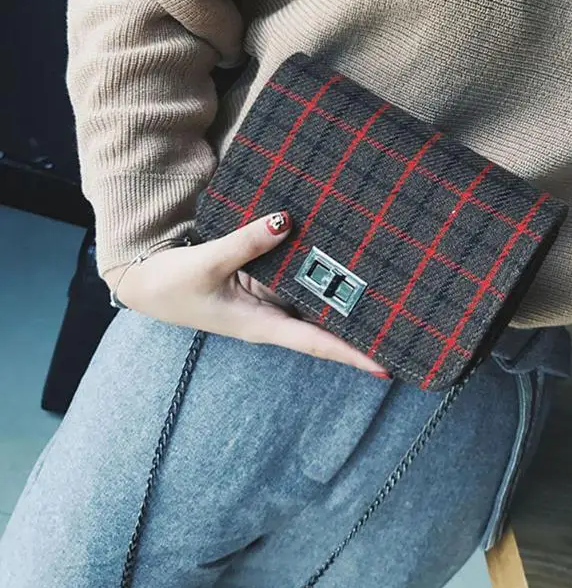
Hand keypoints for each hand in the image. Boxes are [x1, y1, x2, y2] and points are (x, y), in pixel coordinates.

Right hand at [104, 211, 389, 376]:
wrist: (148, 282)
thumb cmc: (172, 283)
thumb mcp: (207, 263)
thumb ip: (245, 242)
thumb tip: (284, 221)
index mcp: (261, 325)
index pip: (316, 343)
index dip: (351, 355)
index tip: (387, 366)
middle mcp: (272, 318)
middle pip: (326, 329)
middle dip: (362, 332)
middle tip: (406, 328)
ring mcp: (269, 302)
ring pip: (315, 305)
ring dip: (345, 303)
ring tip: (390, 297)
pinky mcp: (263, 285)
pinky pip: (298, 282)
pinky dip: (320, 276)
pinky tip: (343, 262)